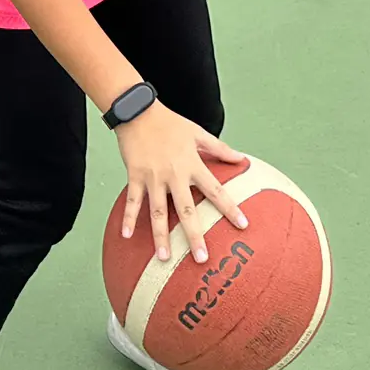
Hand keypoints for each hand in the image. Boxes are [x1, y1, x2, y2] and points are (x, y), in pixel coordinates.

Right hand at [116, 103, 248, 261]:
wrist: (138, 111)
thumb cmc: (170, 122)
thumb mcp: (198, 133)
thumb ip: (220, 149)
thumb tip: (242, 159)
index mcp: (193, 164)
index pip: (216, 191)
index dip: (230, 208)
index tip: (243, 225)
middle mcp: (174, 174)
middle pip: (187, 210)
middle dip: (194, 235)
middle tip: (202, 258)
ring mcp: (153, 177)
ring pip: (158, 212)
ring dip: (161, 236)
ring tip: (164, 258)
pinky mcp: (135, 176)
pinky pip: (132, 202)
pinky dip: (128, 219)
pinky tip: (126, 237)